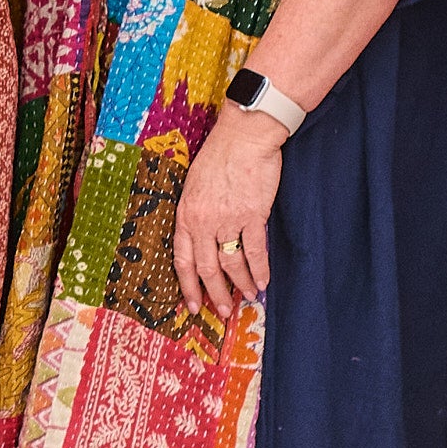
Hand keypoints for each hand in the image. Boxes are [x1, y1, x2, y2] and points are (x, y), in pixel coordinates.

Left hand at [170, 112, 284, 324]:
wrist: (243, 137)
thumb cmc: (219, 155)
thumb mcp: (194, 184)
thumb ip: (196, 212)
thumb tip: (202, 236)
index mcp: (186, 215)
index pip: (182, 259)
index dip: (188, 285)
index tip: (193, 304)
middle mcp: (203, 222)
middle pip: (207, 268)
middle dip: (215, 293)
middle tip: (223, 310)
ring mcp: (228, 220)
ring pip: (232, 263)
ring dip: (242, 284)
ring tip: (249, 297)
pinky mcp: (253, 215)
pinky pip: (255, 250)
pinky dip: (261, 269)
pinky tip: (264, 281)